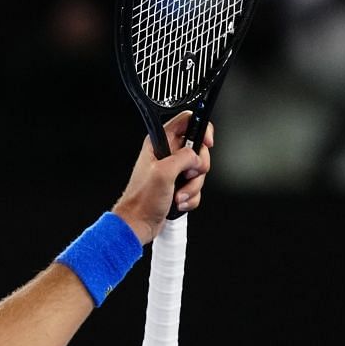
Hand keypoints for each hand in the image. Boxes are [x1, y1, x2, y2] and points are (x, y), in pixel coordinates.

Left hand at [111, 110, 211, 245]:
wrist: (138, 224)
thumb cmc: (142, 200)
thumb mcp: (164, 173)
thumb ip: (184, 157)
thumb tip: (196, 156)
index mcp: (160, 143)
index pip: (187, 121)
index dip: (201, 129)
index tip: (206, 144)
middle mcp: (167, 154)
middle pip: (199, 150)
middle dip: (198, 168)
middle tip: (186, 176)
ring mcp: (174, 171)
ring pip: (199, 172)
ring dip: (192, 187)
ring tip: (176, 195)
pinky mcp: (179, 186)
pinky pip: (196, 187)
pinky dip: (190, 198)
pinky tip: (176, 202)